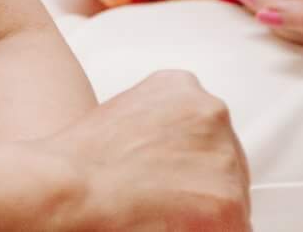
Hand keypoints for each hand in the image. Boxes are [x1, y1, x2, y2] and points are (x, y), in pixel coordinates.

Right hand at [35, 71, 251, 231]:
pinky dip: (208, 231)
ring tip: (160, 216)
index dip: (187, 163)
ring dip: (203, 212)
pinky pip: (233, 227)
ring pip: (230, 195)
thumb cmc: (80, 160)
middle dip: (199, 185)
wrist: (69, 187)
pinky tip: (172, 228)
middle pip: (224, 160)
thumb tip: (172, 161)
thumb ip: (159, 127)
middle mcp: (211, 111)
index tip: (169, 180)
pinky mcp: (229, 202)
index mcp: (183, 86)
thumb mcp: (124, 116)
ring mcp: (224, 157)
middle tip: (162, 204)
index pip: (205, 130)